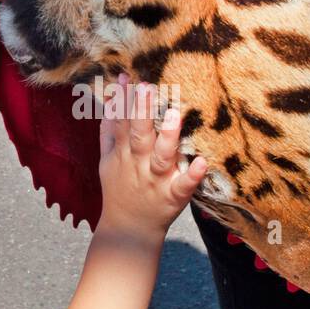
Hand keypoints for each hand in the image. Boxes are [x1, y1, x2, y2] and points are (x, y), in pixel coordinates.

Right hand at [97, 74, 206, 241]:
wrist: (127, 231)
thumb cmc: (120, 190)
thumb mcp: (107, 161)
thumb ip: (109, 131)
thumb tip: (109, 98)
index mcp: (123, 153)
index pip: (121, 122)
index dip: (123, 100)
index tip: (127, 77)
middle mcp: (138, 164)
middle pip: (138, 134)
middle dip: (142, 111)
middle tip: (149, 88)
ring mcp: (155, 180)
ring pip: (160, 156)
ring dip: (167, 137)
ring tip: (175, 115)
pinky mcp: (172, 197)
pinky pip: (183, 186)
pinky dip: (192, 176)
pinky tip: (202, 163)